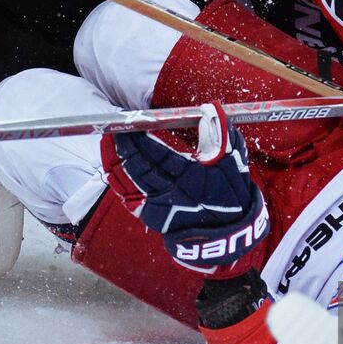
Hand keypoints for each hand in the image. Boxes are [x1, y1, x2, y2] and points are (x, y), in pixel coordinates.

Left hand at [107, 103, 267, 272]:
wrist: (227, 234)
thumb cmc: (232, 195)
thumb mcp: (234, 163)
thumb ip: (221, 135)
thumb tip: (208, 110)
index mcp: (189, 179)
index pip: (157, 154)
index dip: (140, 138)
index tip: (131, 121)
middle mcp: (169, 194)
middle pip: (137, 166)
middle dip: (123, 145)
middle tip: (115, 126)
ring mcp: (157, 207)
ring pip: (127, 181)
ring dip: (115, 160)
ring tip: (108, 142)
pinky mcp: (152, 216)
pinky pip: (128, 195)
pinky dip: (118, 179)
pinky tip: (113, 165)